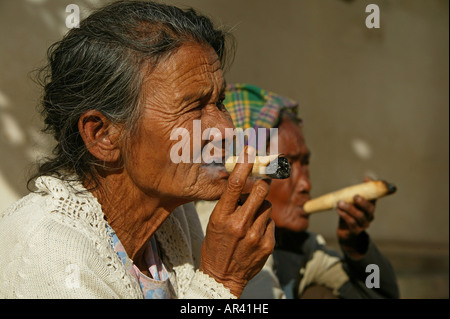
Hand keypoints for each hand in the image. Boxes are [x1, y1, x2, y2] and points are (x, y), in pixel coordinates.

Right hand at [199, 147, 274, 296]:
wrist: (222, 277)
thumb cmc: (215, 246)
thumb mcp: (214, 222)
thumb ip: (230, 204)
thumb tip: (247, 185)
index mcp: (222, 217)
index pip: (235, 185)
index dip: (245, 164)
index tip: (250, 150)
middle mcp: (239, 224)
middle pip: (261, 190)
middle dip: (264, 182)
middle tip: (263, 180)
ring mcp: (255, 235)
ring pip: (268, 207)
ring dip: (262, 207)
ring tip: (252, 218)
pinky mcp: (267, 245)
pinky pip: (271, 223)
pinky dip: (265, 224)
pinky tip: (255, 233)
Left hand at [336, 177, 375, 258]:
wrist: (346, 234)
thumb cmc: (349, 215)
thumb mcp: (351, 204)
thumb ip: (352, 193)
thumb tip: (351, 182)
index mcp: (369, 207)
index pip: (374, 196)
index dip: (372, 188)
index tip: (367, 179)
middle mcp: (369, 215)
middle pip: (369, 208)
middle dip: (363, 202)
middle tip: (355, 196)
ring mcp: (363, 224)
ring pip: (360, 216)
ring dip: (349, 208)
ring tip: (340, 203)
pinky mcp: (355, 231)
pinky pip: (352, 223)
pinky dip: (344, 215)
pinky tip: (338, 210)